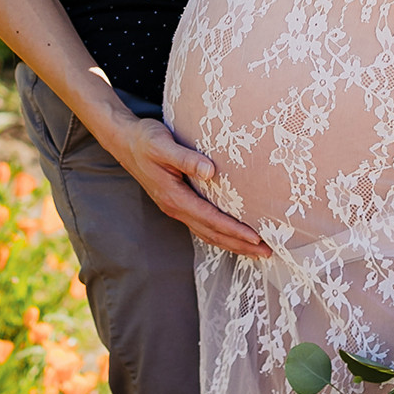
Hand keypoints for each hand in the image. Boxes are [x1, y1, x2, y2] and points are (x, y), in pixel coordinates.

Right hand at [107, 116, 270, 258]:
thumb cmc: (145, 139)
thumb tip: (210, 171)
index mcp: (174, 197)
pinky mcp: (178, 204)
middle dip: (240, 245)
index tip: (257, 238)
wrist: (125, 141)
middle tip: (268, 253)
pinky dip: (221, 235)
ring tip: (257, 251)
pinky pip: (203, 226)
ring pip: (208, 234)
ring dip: (232, 244)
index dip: (234, 230)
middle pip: (212, 234)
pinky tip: (233, 236)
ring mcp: (176, 208)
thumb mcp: (163, 144)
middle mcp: (176, 208)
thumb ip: (186, 158)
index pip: (210, 220)